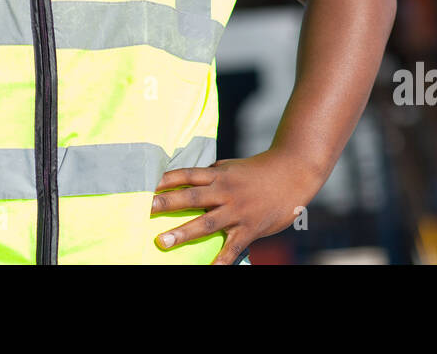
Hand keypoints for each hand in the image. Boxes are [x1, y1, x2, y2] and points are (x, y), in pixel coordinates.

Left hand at [150, 148, 322, 264]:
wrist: (293, 172)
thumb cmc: (259, 170)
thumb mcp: (231, 166)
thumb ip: (211, 174)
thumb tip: (188, 178)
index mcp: (218, 175)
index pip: (187, 175)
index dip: (167, 179)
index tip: (146, 184)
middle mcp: (225, 192)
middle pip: (191, 197)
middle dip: (166, 204)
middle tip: (144, 209)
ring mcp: (237, 211)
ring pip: (206, 223)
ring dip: (183, 233)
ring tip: (162, 242)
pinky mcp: (250, 228)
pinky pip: (232, 247)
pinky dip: (220, 260)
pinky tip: (208, 270)